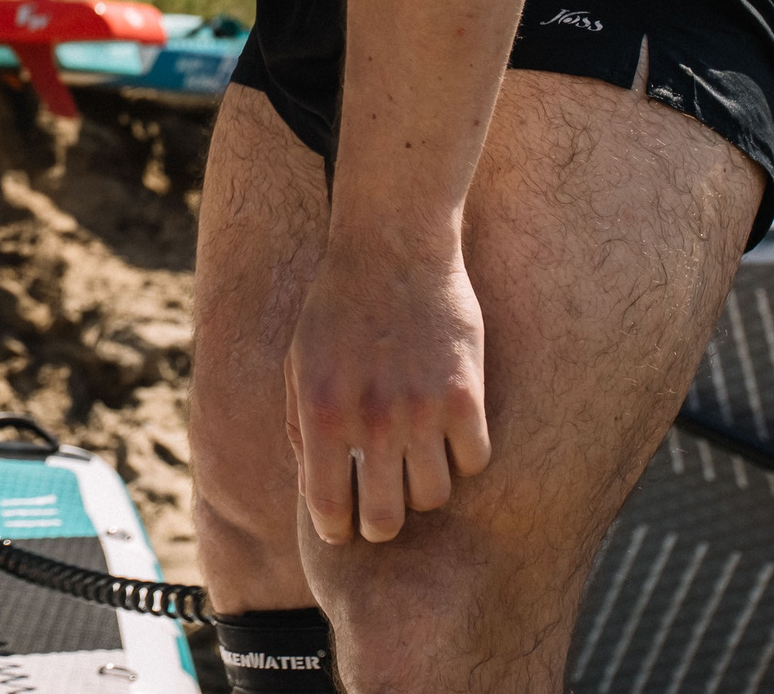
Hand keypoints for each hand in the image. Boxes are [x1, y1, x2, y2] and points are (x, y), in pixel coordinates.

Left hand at [285, 235, 490, 544]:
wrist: (392, 244)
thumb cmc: (337, 303)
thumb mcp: (299, 361)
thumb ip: (300, 424)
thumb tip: (313, 484)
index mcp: (320, 412)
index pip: (328, 509)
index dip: (336, 530)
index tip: (344, 530)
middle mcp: (370, 420)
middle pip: (386, 518)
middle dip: (381, 522)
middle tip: (383, 507)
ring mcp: (421, 410)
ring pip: (434, 497)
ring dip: (423, 488)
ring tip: (416, 464)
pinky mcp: (466, 395)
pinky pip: (474, 461)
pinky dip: (463, 457)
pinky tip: (450, 435)